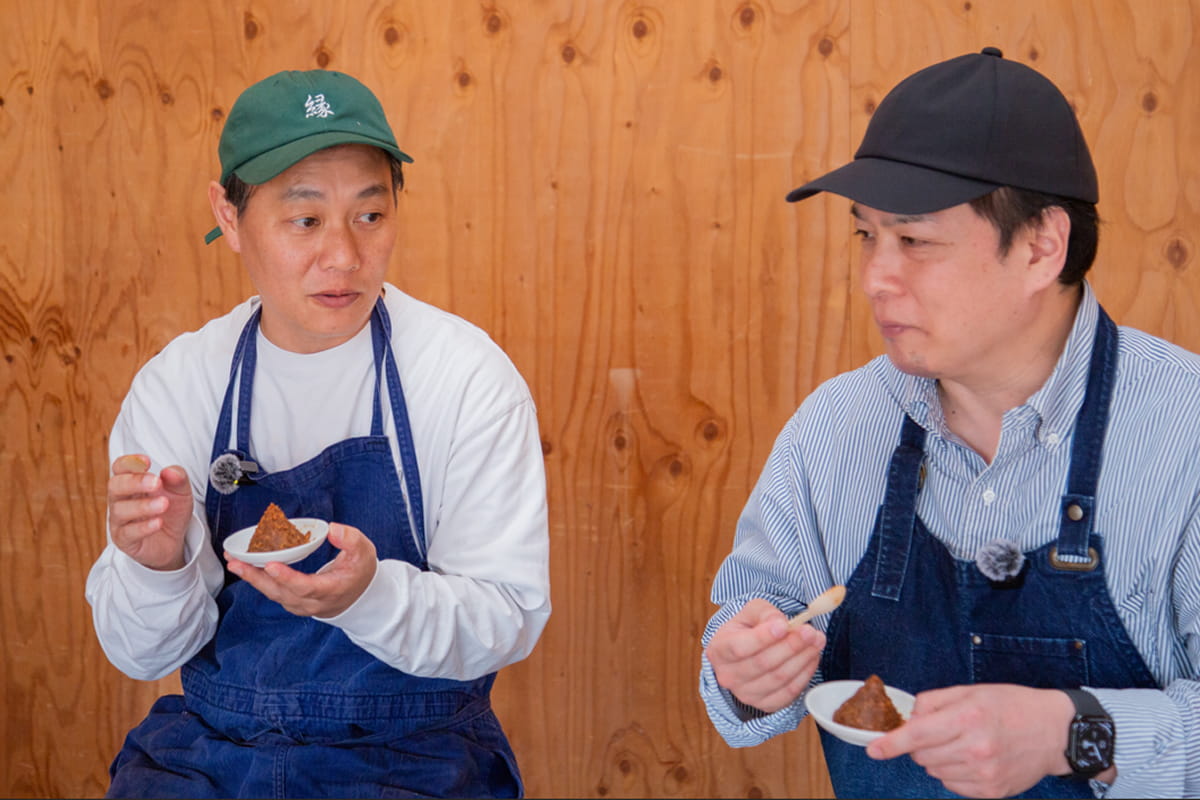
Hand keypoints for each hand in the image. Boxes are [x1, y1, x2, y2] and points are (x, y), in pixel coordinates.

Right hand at [107, 454, 193, 570]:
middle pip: (115, 486)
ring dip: (143, 506)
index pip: (120, 468)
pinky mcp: (125, 540)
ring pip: (120, 510)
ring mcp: (120, 521)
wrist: (174, 541)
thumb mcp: (181, 492)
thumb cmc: (171, 511)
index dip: (129, 462)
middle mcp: (121, 500)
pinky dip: (143, 527)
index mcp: (131, 483)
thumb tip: (170, 471)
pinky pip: (128, 533)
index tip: (147, 461)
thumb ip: (178, 479)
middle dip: (135, 482)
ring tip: (164, 504)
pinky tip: (158, 522)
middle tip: (156, 483)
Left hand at [226, 523, 377, 617]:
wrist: (360, 596)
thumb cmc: (359, 571)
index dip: (287, 577)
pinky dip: (258, 580)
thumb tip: (333, 529)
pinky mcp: (293, 602)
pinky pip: (272, 592)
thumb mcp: (364, 552)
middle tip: (237, 563)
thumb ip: (351, 539)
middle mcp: (312, 602)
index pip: (306, 587)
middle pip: (280, 592)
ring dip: (252, 578)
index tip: (271, 565)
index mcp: (330, 590)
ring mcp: (301, 605)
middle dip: (256, 578)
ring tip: (234, 563)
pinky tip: (245, 567)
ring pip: (273, 594)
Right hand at [706, 598, 825, 712]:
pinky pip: (789, 693)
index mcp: (719, 650)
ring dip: (803, 659)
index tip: (784, 626)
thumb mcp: (751, 612)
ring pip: (779, 679)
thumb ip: (765, 613)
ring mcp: (745, 694)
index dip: (763, 638)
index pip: (739, 647)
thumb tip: (783, 624)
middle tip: (811, 632)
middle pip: (763, 664)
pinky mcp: (764, 705)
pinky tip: (811, 658)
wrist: (744, 652)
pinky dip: (805, 675)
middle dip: (791, 646)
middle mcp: (728, 676)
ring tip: (817, 642)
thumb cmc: (746, 630)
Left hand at [866, 684, 1078, 797]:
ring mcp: (985, 773)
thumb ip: (933, 702)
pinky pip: (953, 786)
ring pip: (935, 772)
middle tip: (942, 731)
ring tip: (962, 743)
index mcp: (968, 717)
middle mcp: (976, 748)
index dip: (890, 744)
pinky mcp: (992, 791)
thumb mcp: (970, 691)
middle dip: (920, 744)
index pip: (917, 735)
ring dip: (937, 759)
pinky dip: (953, 773)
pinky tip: (971, 759)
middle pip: (922, 755)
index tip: (873, 750)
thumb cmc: (1011, 706)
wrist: (1054, 732)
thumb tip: (908, 720)